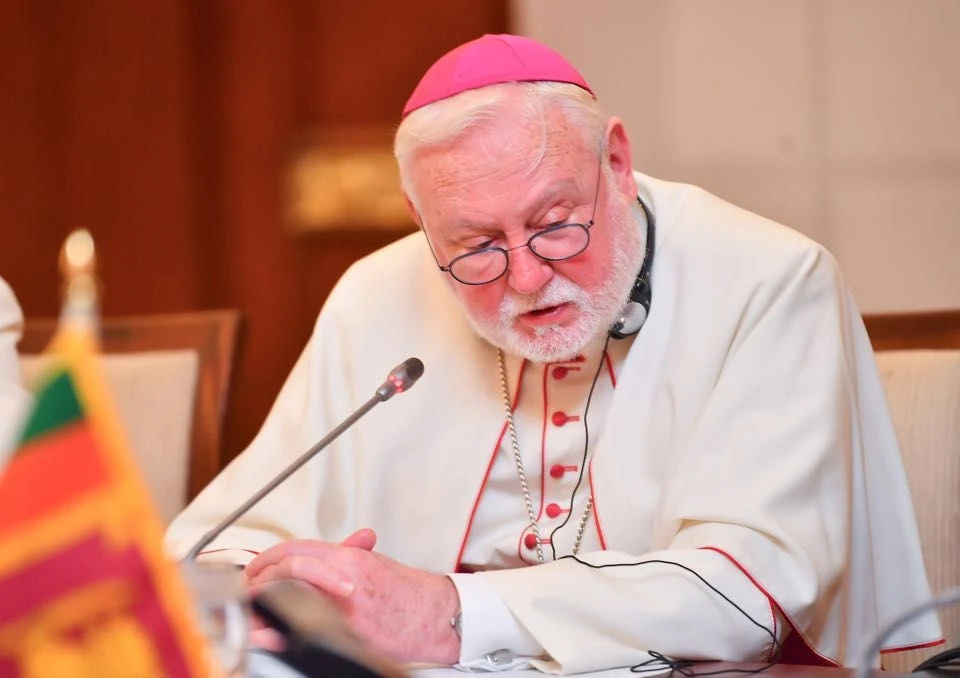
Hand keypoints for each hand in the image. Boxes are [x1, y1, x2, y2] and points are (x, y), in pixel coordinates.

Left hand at [244, 529, 460, 664]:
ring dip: (266, 605)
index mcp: (347, 557)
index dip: (267, 559)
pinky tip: (270, 636)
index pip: (293, 549)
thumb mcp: (372, 565)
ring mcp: (344, 605)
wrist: (436, 614)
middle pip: (285, 569)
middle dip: (260, 581)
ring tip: (254, 614)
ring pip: (290, 596)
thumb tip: (311, 564)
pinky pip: (308, 628)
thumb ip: (341, 559)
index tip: (256, 570)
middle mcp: (343, 576)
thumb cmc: (408, 593)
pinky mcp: (350, 631)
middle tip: (251, 592)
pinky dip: (284, 632)